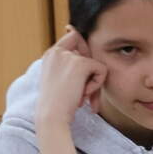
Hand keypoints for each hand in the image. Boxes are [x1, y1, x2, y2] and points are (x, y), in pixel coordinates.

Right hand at [36, 28, 103, 153]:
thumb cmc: (57, 106)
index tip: (84, 48)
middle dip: (91, 69)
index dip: (82, 41)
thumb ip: (71, 68)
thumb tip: (92, 62)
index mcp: (50, 55)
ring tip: (82, 97)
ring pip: (95, 63)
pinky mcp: (81, 64)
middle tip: (86, 92)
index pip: (72, 36)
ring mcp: (68, 56)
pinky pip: (101, 69)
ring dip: (93, 82)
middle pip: (87, 47)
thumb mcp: (60, 81)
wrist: (51, 117)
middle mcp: (57, 51)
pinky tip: (84, 95)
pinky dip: (97, 85)